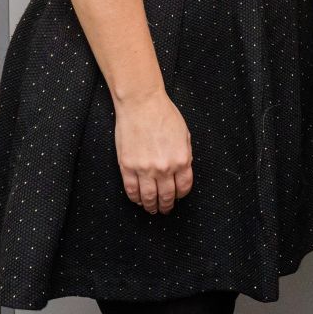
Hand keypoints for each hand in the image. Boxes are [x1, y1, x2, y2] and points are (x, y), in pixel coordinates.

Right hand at [114, 89, 193, 213]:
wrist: (141, 104)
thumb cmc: (164, 114)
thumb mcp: (184, 135)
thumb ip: (184, 155)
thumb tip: (183, 170)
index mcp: (181, 159)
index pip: (184, 187)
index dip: (181, 195)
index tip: (178, 197)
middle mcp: (164, 168)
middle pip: (167, 196)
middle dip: (166, 205)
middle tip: (165, 209)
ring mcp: (144, 168)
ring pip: (149, 197)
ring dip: (151, 206)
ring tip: (151, 209)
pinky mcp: (127, 166)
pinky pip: (131, 189)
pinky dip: (135, 198)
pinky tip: (138, 200)